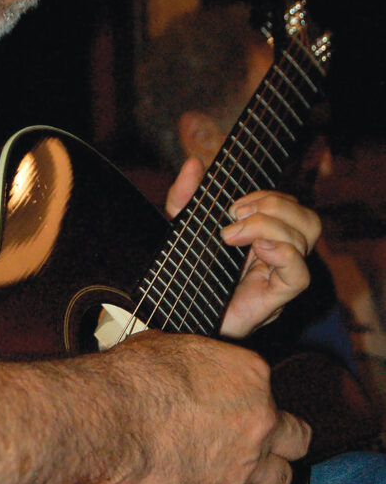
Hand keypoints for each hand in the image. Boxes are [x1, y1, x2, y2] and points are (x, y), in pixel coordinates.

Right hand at [0, 328, 311, 483]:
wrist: (109, 422)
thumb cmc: (130, 379)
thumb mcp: (170, 347)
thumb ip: (200, 364)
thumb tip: (193, 368)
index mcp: (251, 374)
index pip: (271, 388)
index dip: (252, 396)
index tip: (233, 400)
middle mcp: (258, 420)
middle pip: (297, 439)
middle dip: (283, 441)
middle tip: (263, 439)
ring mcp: (241, 463)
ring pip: (279, 481)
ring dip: (262, 476)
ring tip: (238, 470)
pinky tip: (196, 483)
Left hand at [165, 157, 320, 338]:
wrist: (176, 320)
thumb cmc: (187, 278)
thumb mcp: (180, 230)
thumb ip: (184, 197)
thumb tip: (193, 163)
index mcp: (264, 238)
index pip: (291, 206)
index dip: (270, 196)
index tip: (234, 202)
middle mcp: (278, 256)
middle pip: (307, 219)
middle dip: (273, 206)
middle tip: (235, 215)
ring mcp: (278, 278)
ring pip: (305, 239)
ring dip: (269, 226)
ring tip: (232, 235)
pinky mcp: (274, 300)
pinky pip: (299, 275)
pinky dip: (282, 253)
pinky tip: (256, 250)